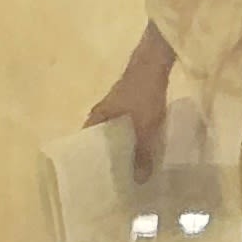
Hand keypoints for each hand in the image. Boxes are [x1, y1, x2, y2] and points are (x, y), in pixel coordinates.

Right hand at [87, 24, 174, 177]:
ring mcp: (117, 105)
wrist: (155, 60)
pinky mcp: (131, 101)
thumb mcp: (145, 127)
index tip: (95, 178)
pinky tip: (143, 146)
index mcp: (97, 116)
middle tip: (116, 179)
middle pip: (102, 139)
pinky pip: (128, 124)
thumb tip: (138, 180)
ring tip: (130, 167)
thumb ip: (142, 152)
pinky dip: (133, 136)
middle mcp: (103, 111)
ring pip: (116, 132)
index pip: (86, 143)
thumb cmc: (143, 92)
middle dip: (109, 156)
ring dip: (122, 146)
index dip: (90, 160)